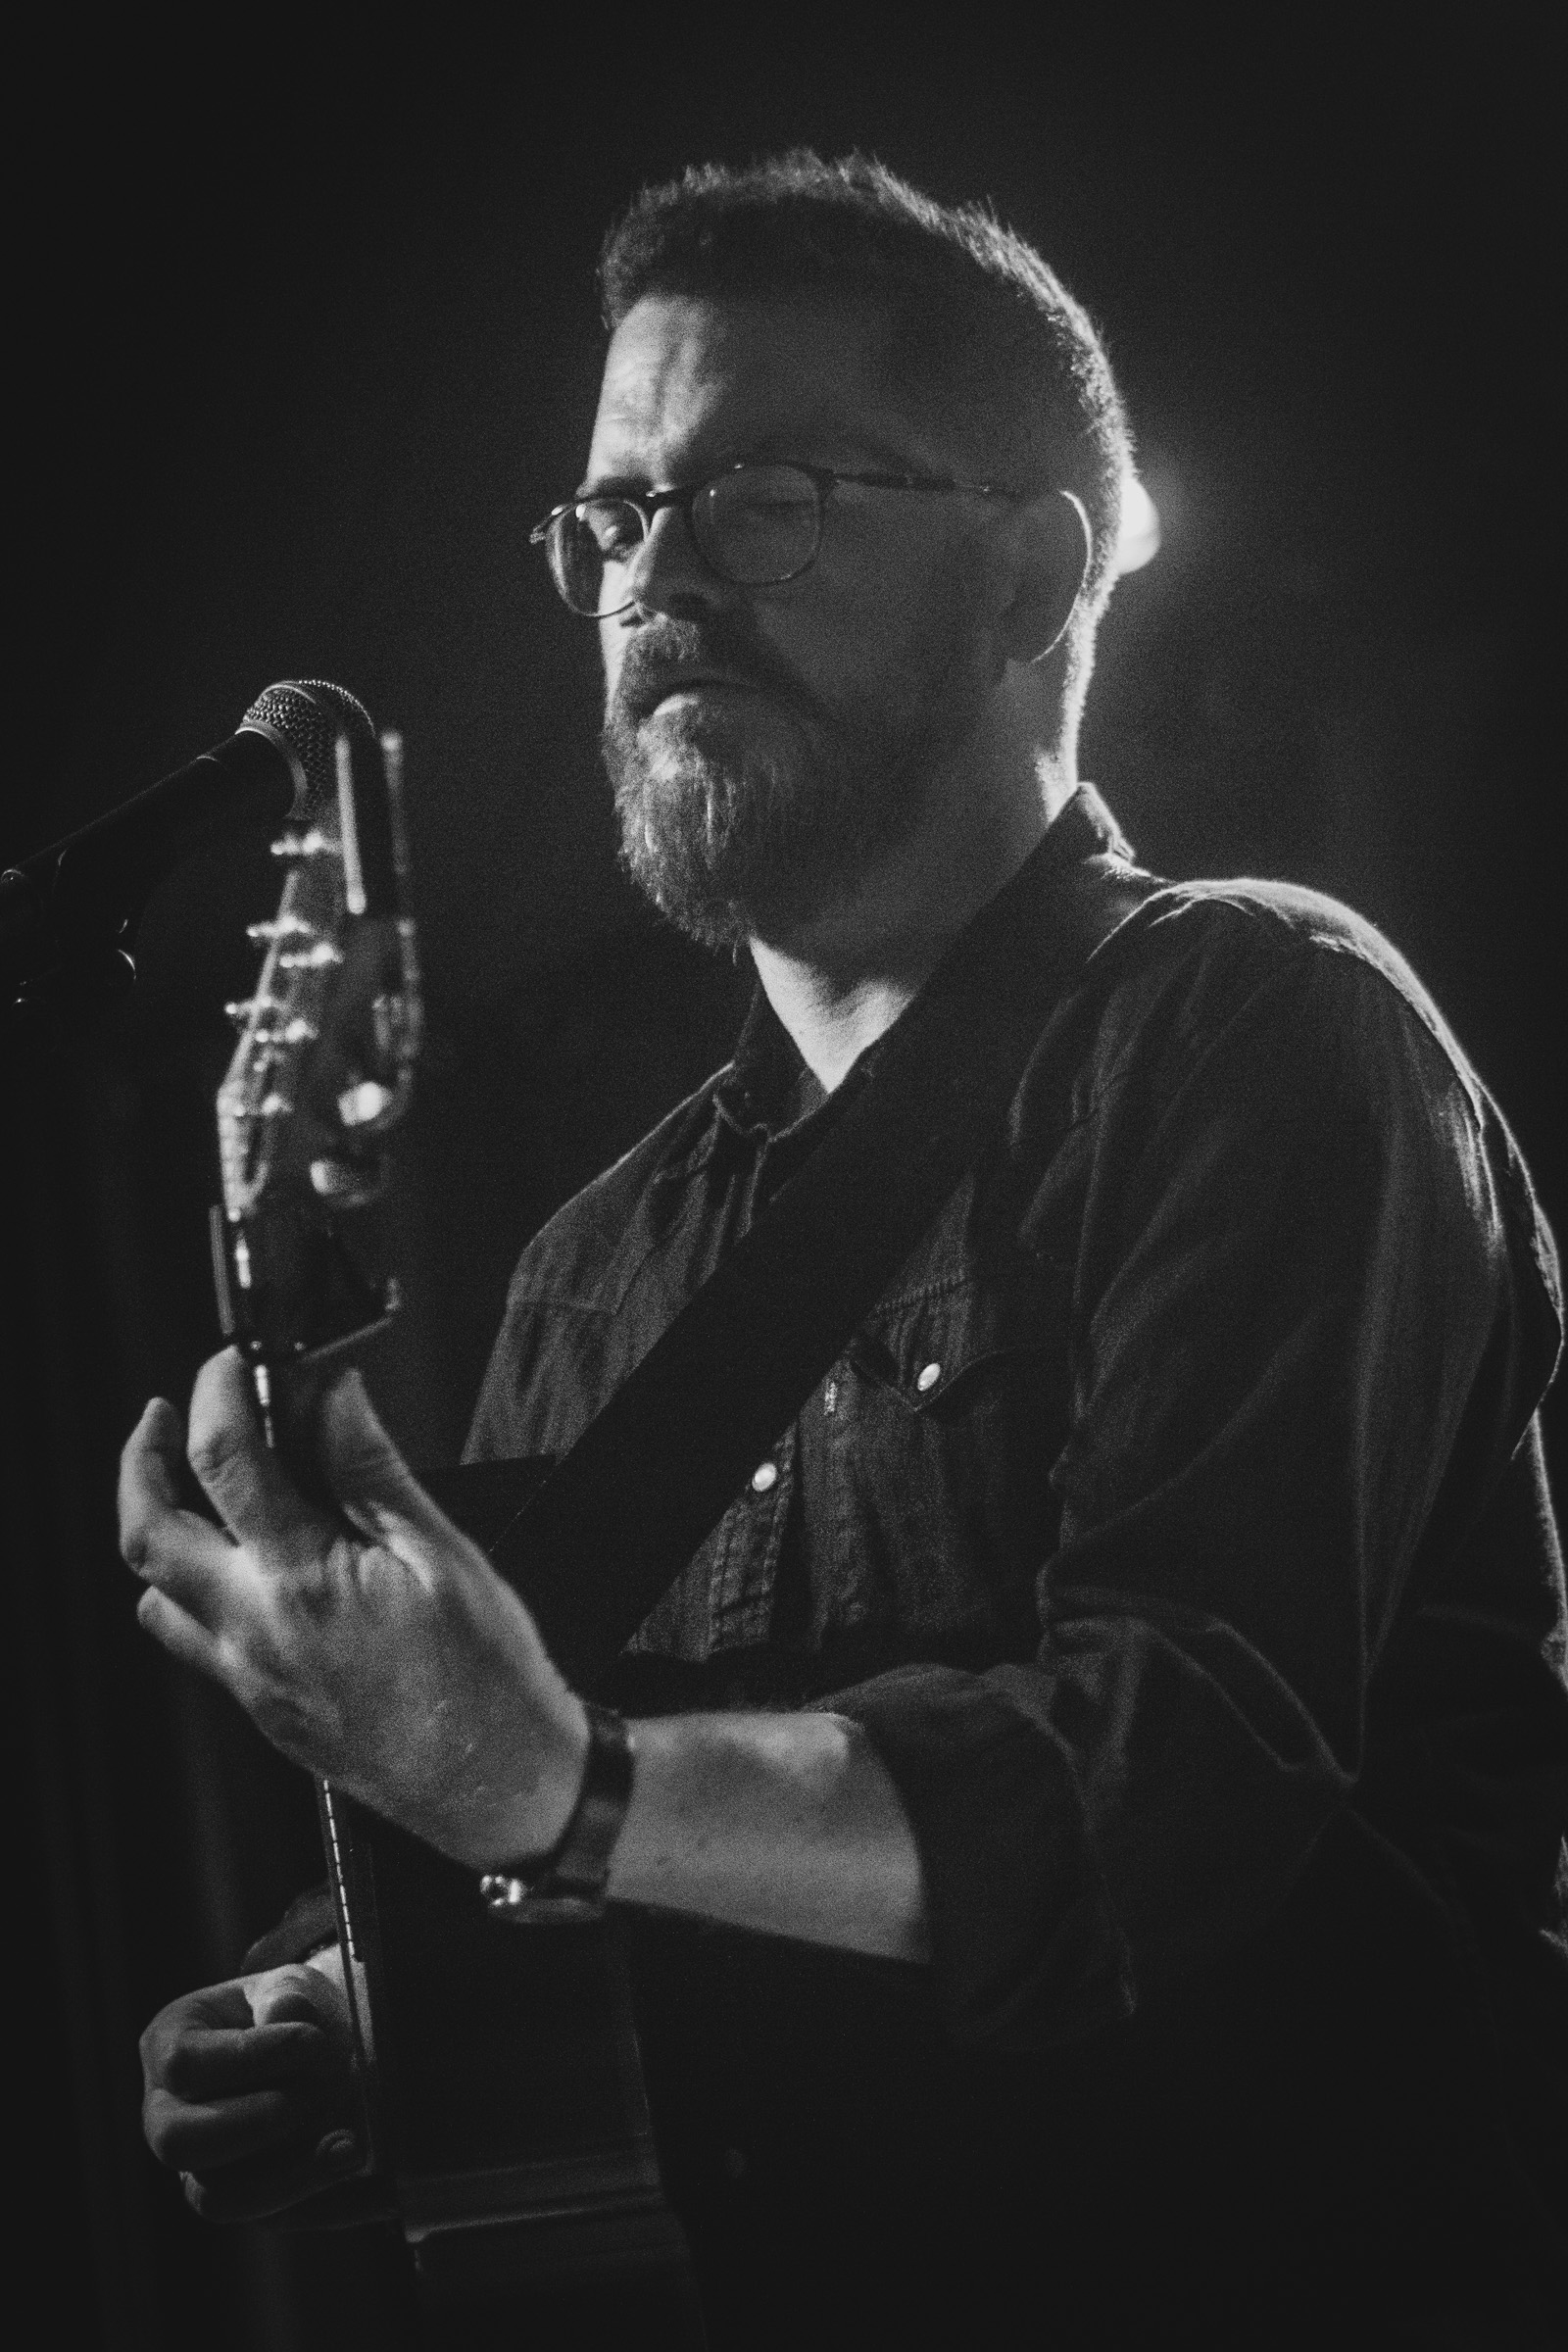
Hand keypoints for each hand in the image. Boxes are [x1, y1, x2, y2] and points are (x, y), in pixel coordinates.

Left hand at [118, 1350, 587, 1866]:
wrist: (496, 1784)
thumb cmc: (486, 1680)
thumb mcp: (442, 1553)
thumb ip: (370, 1467)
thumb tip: (332, 1393)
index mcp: (303, 1582)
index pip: (226, 1460)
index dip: (220, 1391)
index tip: (233, 1361)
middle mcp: (255, 1631)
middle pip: (148, 1531)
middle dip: (143, 1459)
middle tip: (163, 1415)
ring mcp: (248, 1674)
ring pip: (156, 1591)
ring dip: (160, 1526)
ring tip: (196, 1485)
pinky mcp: (258, 1703)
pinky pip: (190, 1638)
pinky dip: (189, 1585)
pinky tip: (238, 1562)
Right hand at [140, 1961, 360, 2222]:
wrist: (325, 2047)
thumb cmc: (294, 2011)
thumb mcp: (291, 1986)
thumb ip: (287, 1994)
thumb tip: (286, 2015)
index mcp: (169, 2049)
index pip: (184, 2065)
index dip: (248, 2057)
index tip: (312, 2041)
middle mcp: (169, 2117)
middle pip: (177, 2143)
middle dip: (253, 2122)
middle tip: (314, 2095)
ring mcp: (201, 2168)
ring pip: (217, 2199)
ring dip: (288, 2173)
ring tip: (349, 2144)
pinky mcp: (246, 2202)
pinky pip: (272, 2218)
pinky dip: (321, 2198)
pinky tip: (363, 2169)